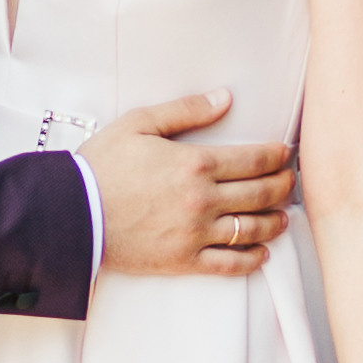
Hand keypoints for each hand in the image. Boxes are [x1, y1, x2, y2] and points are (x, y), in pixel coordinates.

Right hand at [83, 92, 294, 278]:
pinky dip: (252, 259)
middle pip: (260, 194)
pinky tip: (262, 253)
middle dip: (283, 186)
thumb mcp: (140, 123)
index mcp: (195, 163)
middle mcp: (202, 200)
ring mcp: (195, 234)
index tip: (285, 154)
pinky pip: (229, 264)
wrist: (72, 213)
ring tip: (283, 216)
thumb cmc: (101, 165)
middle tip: (290, 181)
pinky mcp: (183, 261)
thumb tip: (226, 98)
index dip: (276, 157)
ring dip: (275, 222)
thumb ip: (186, 109)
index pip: (254, 160)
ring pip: (252, 229)